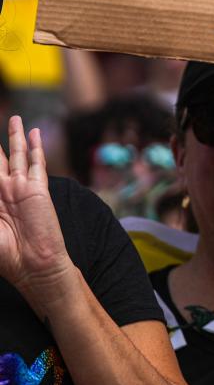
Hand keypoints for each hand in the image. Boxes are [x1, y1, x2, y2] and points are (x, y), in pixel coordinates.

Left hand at [0, 116, 73, 307]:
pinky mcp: (38, 189)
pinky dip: (35, 146)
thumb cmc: (4, 254)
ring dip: (15, 136)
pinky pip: (36, 162)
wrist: (32, 266)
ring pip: (17, 155)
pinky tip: (32, 132)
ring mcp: (21, 189)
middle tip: (0, 120)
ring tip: (14, 118)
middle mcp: (3, 191)